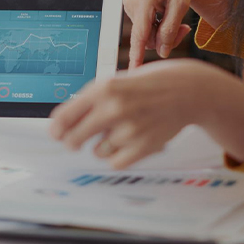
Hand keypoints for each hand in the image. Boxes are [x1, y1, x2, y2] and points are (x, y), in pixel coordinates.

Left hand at [49, 59, 219, 169]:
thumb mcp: (117, 81)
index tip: (55, 134)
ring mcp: (129, 129)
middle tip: (73, 143)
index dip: (56, 129)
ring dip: (102, 146)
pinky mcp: (144, 146)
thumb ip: (91, 100)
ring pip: (97, 152)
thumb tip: (62, 123)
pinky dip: (117, 156)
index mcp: (103, 88)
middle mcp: (114, 108)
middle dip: (71, 142)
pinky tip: (127, 143)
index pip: (64, 116)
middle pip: (74, 139)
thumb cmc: (149, 85)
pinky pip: (115, 162)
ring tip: (119, 132)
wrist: (188, 90)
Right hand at [124, 0, 200, 67]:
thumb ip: (171, 29)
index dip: (137, 56)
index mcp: (142, 1)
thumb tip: (162, 52)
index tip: (133, 72)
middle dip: (166, 39)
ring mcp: (129, 7)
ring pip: (147, 36)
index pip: (140, 35)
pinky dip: (158, 27)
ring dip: (164, 33)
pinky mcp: (131, 9)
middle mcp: (130, 4)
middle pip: (147, 39)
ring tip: (178, 20)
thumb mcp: (181, 5)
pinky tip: (166, 15)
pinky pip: (145, 29)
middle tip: (184, 29)